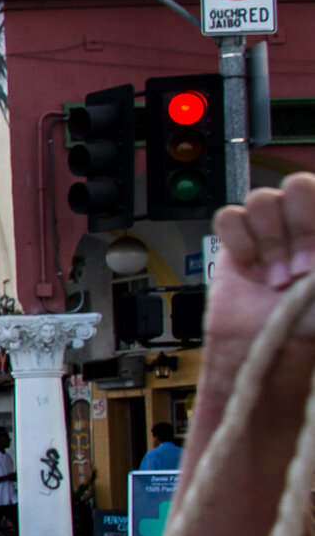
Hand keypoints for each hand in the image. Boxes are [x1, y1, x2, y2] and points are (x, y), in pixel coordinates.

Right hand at [207, 174, 314, 385]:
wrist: (265, 350)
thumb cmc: (306, 326)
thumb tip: (312, 251)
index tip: (314, 264)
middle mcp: (305, 225)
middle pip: (297, 186)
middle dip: (297, 230)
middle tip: (298, 270)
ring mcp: (270, 232)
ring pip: (262, 198)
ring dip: (269, 242)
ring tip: (273, 277)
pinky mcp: (237, 242)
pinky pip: (230, 216)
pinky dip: (239, 240)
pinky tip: (249, 265)